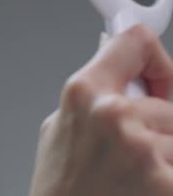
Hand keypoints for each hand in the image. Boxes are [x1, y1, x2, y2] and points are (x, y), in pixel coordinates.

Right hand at [30, 25, 172, 195]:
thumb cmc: (61, 192)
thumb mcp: (61, 131)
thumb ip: (94, 93)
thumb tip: (117, 60)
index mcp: (84, 94)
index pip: (135, 43)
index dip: (153, 59)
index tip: (159, 74)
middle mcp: (114, 116)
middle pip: (170, 103)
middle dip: (160, 128)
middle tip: (134, 154)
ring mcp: (144, 152)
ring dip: (166, 158)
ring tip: (134, 178)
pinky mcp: (166, 184)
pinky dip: (166, 179)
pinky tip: (143, 187)